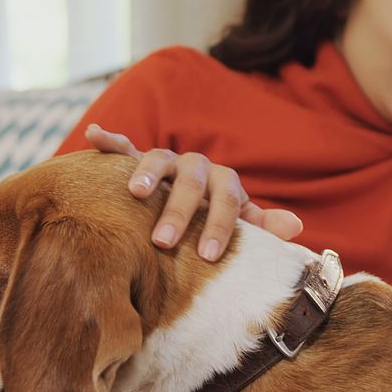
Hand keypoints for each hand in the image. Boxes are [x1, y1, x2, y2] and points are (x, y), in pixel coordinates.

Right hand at [85, 124, 303, 260]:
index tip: (207, 256)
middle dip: (178, 212)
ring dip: (147, 172)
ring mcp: (167, 161)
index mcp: (224, 183)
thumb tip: (296, 227)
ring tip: (133, 192)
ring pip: (158, 159)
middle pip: (190, 182)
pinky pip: (123, 146)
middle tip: (163, 242)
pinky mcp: (137, 158)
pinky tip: (94, 135)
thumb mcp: (238, 225)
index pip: (227, 200)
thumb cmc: (214, 222)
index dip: (219, 226)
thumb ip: (263, 227)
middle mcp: (196, 167)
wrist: (192, 203)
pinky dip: (110, 139)